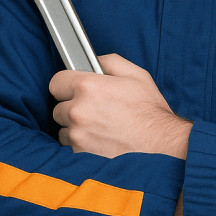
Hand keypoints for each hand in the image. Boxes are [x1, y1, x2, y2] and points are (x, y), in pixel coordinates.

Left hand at [50, 54, 191, 159]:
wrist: (160, 145)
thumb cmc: (149, 110)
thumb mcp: (136, 74)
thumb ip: (109, 61)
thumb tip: (93, 61)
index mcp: (88, 87)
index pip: (56, 82)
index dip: (66, 84)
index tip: (74, 89)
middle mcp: (78, 111)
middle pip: (58, 107)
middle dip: (72, 107)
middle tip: (94, 109)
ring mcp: (77, 135)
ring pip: (63, 128)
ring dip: (75, 128)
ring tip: (98, 127)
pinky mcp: (80, 154)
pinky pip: (70, 146)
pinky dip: (80, 144)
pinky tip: (100, 140)